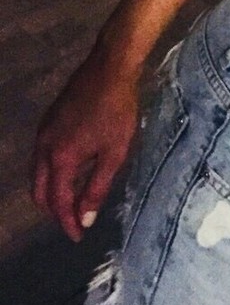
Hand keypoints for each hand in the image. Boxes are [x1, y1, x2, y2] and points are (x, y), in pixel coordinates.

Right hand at [31, 47, 140, 242]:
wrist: (110, 67)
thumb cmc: (118, 109)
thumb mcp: (115, 151)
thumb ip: (97, 187)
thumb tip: (84, 219)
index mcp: (60, 158)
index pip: (56, 202)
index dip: (66, 222)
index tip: (77, 237)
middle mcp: (44, 148)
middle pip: (39, 191)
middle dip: (53, 210)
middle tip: (73, 221)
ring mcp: (43, 132)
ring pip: (36, 174)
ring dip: (50, 191)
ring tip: (72, 201)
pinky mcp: (49, 120)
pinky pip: (41, 157)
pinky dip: (50, 172)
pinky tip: (69, 171)